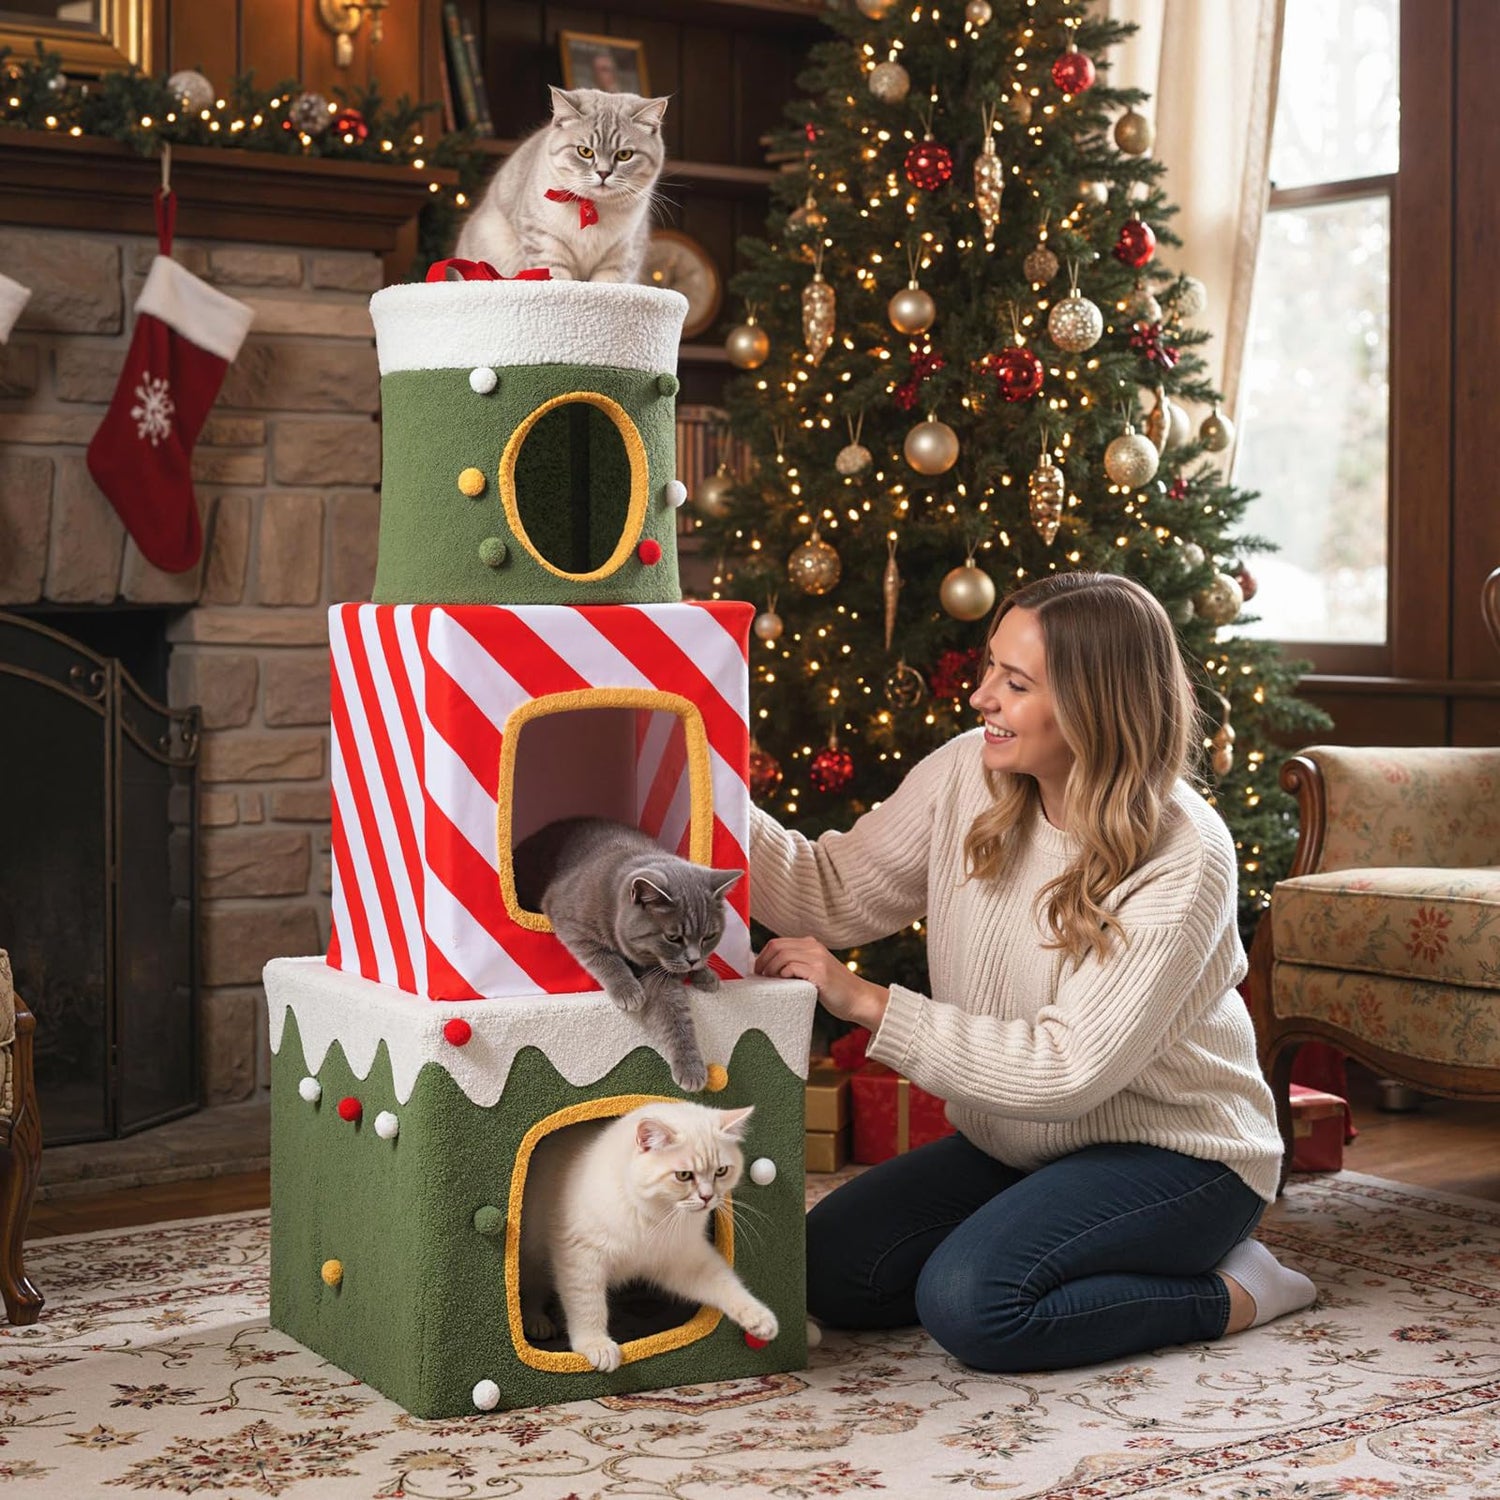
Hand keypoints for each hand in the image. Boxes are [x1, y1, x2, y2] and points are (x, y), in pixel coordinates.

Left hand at [754, 937, 888, 1030]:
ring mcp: (817, 959)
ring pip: (782, 955)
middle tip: (760, 977)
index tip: (758, 970)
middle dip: (762, 962)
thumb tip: (769, 969)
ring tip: (770, 981)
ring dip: (770, 969)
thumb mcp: (815, 970)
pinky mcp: (819, 973)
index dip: (763, 955)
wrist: (859, 999)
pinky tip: (783, 984)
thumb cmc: (834, 990)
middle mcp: (814, 947)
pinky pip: (792, 967)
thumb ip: (798, 965)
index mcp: (811, 944)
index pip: (777, 942)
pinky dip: (782, 974)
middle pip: (776, 946)